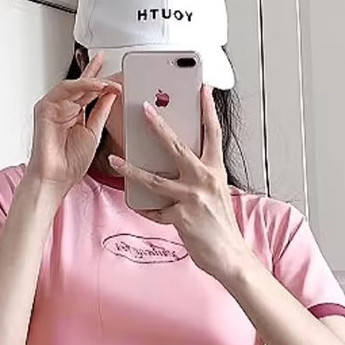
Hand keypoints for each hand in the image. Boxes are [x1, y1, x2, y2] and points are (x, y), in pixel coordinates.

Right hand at [26, 54, 120, 194]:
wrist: (56, 177)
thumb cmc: (71, 163)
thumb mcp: (94, 133)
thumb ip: (101, 112)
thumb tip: (111, 95)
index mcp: (74, 115)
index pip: (88, 92)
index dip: (100, 80)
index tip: (113, 72)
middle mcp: (62, 108)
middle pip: (80, 85)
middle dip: (95, 72)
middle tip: (107, 60)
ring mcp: (52, 107)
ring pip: (74, 85)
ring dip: (93, 81)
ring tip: (110, 82)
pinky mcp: (45, 107)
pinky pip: (65, 90)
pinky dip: (82, 86)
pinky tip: (97, 86)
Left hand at [108, 88, 250, 280]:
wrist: (229, 255)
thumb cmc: (221, 225)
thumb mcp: (216, 193)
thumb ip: (200, 176)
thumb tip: (178, 164)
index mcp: (216, 171)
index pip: (212, 133)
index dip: (207, 109)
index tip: (202, 89)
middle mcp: (205, 180)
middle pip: (177, 147)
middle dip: (159, 126)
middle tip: (145, 109)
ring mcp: (192, 198)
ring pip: (154, 179)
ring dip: (131, 169)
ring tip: (115, 161)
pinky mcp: (180, 217)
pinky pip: (155, 209)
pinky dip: (146, 208)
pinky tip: (140, 205)